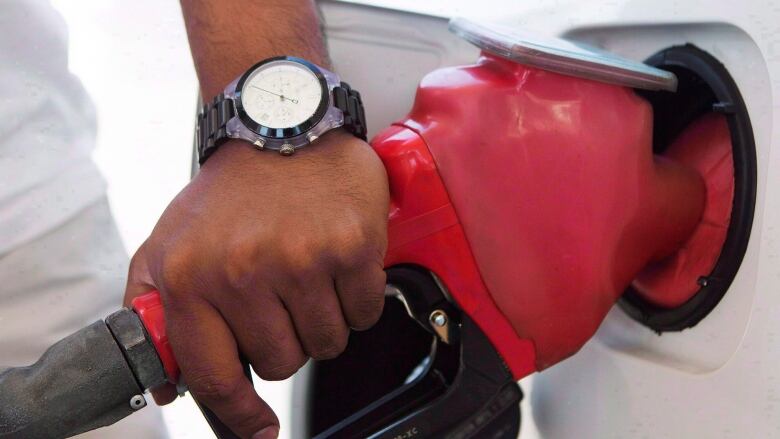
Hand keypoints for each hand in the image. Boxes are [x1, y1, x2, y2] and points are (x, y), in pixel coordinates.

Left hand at [124, 129, 388, 438]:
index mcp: (193, 277)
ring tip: (308, 275)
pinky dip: (355, 298)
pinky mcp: (351, 247)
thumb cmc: (230, 193)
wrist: (281, 126)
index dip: (240, 414)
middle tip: (282, 299)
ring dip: (322, 320)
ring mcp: (303, 259)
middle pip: (283, 362)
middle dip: (286, 340)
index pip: (215, 374)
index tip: (259, 428)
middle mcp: (245, 271)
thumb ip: (153, 310)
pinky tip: (336, 264)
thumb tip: (167, 382)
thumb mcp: (168, 243)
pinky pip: (363, 312)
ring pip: (327, 342)